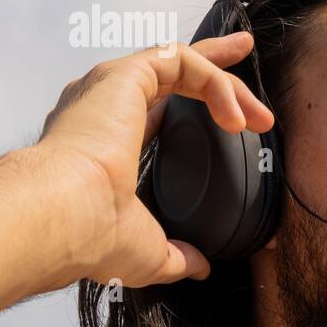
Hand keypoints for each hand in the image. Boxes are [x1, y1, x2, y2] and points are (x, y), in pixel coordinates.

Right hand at [34, 32, 273, 287]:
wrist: (66, 218)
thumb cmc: (91, 236)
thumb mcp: (147, 251)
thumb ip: (176, 255)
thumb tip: (199, 266)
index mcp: (104, 140)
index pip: (155, 107)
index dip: (191, 99)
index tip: (230, 109)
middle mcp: (103, 106)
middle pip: (169, 70)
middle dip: (217, 69)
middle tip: (252, 81)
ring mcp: (111, 87)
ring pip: (182, 63)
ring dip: (228, 86)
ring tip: (260, 121)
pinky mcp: (124, 74)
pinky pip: (181, 61)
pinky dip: (216, 84)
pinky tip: (236, 118)